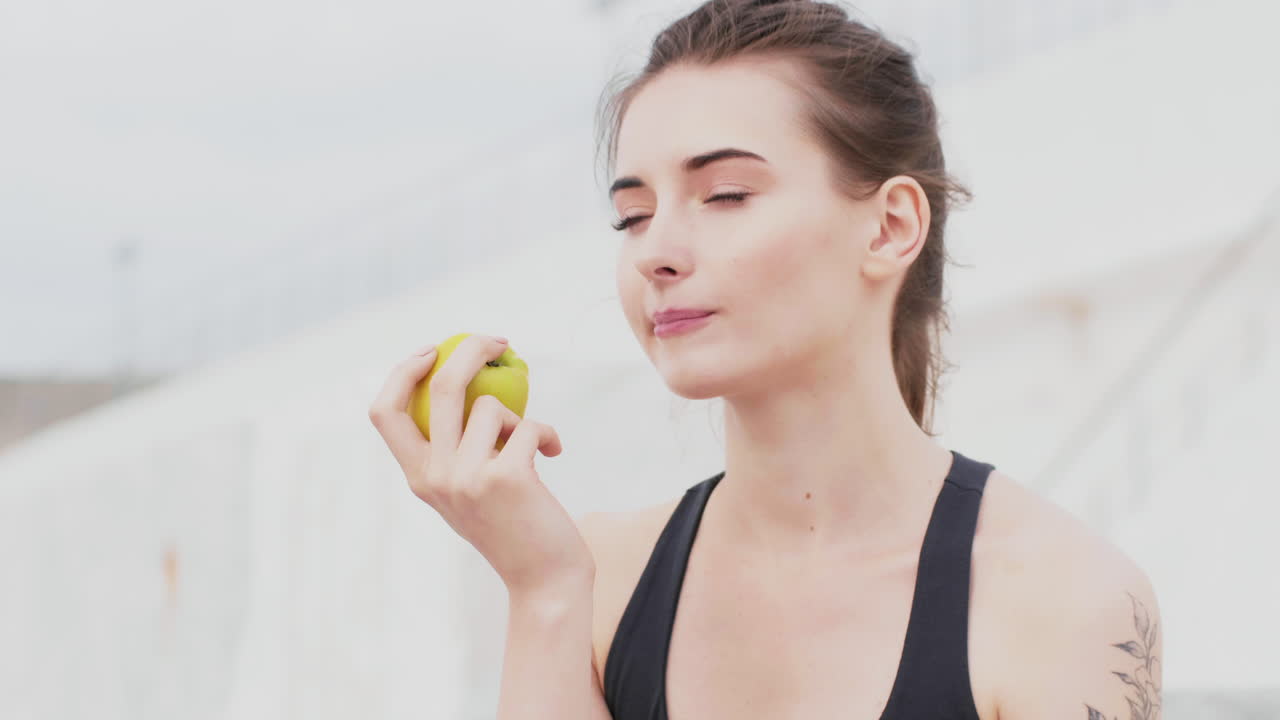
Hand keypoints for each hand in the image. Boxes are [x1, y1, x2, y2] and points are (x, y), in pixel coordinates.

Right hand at [368, 334, 593, 594]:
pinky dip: (547, 433)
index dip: (402, 371)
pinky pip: (529, 425)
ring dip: (519, 416)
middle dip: (470, 349)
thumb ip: (457, 450)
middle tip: (498, 341)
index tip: (431, 350)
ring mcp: (467, 477)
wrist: (545, 578)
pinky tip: (553, 453)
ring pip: (492, 405)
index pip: (383, 412)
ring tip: (534, 445)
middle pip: (439, 386)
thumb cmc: (513, 526)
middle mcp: (434, 477)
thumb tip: (462, 378)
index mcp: (418, 477)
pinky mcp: (506, 477)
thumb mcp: (470, 490)